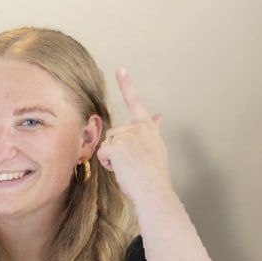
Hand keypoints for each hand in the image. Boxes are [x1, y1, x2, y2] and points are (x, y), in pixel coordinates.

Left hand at [96, 68, 171, 203]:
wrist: (154, 191)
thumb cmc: (154, 175)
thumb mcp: (156, 147)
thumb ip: (153, 129)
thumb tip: (160, 115)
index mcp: (147, 127)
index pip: (135, 102)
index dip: (127, 84)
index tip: (120, 69)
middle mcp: (138, 128)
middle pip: (113, 133)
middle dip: (115, 150)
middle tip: (132, 164)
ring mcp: (128, 136)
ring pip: (106, 143)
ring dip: (112, 158)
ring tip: (128, 168)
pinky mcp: (117, 146)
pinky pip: (102, 153)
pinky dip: (108, 164)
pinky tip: (122, 170)